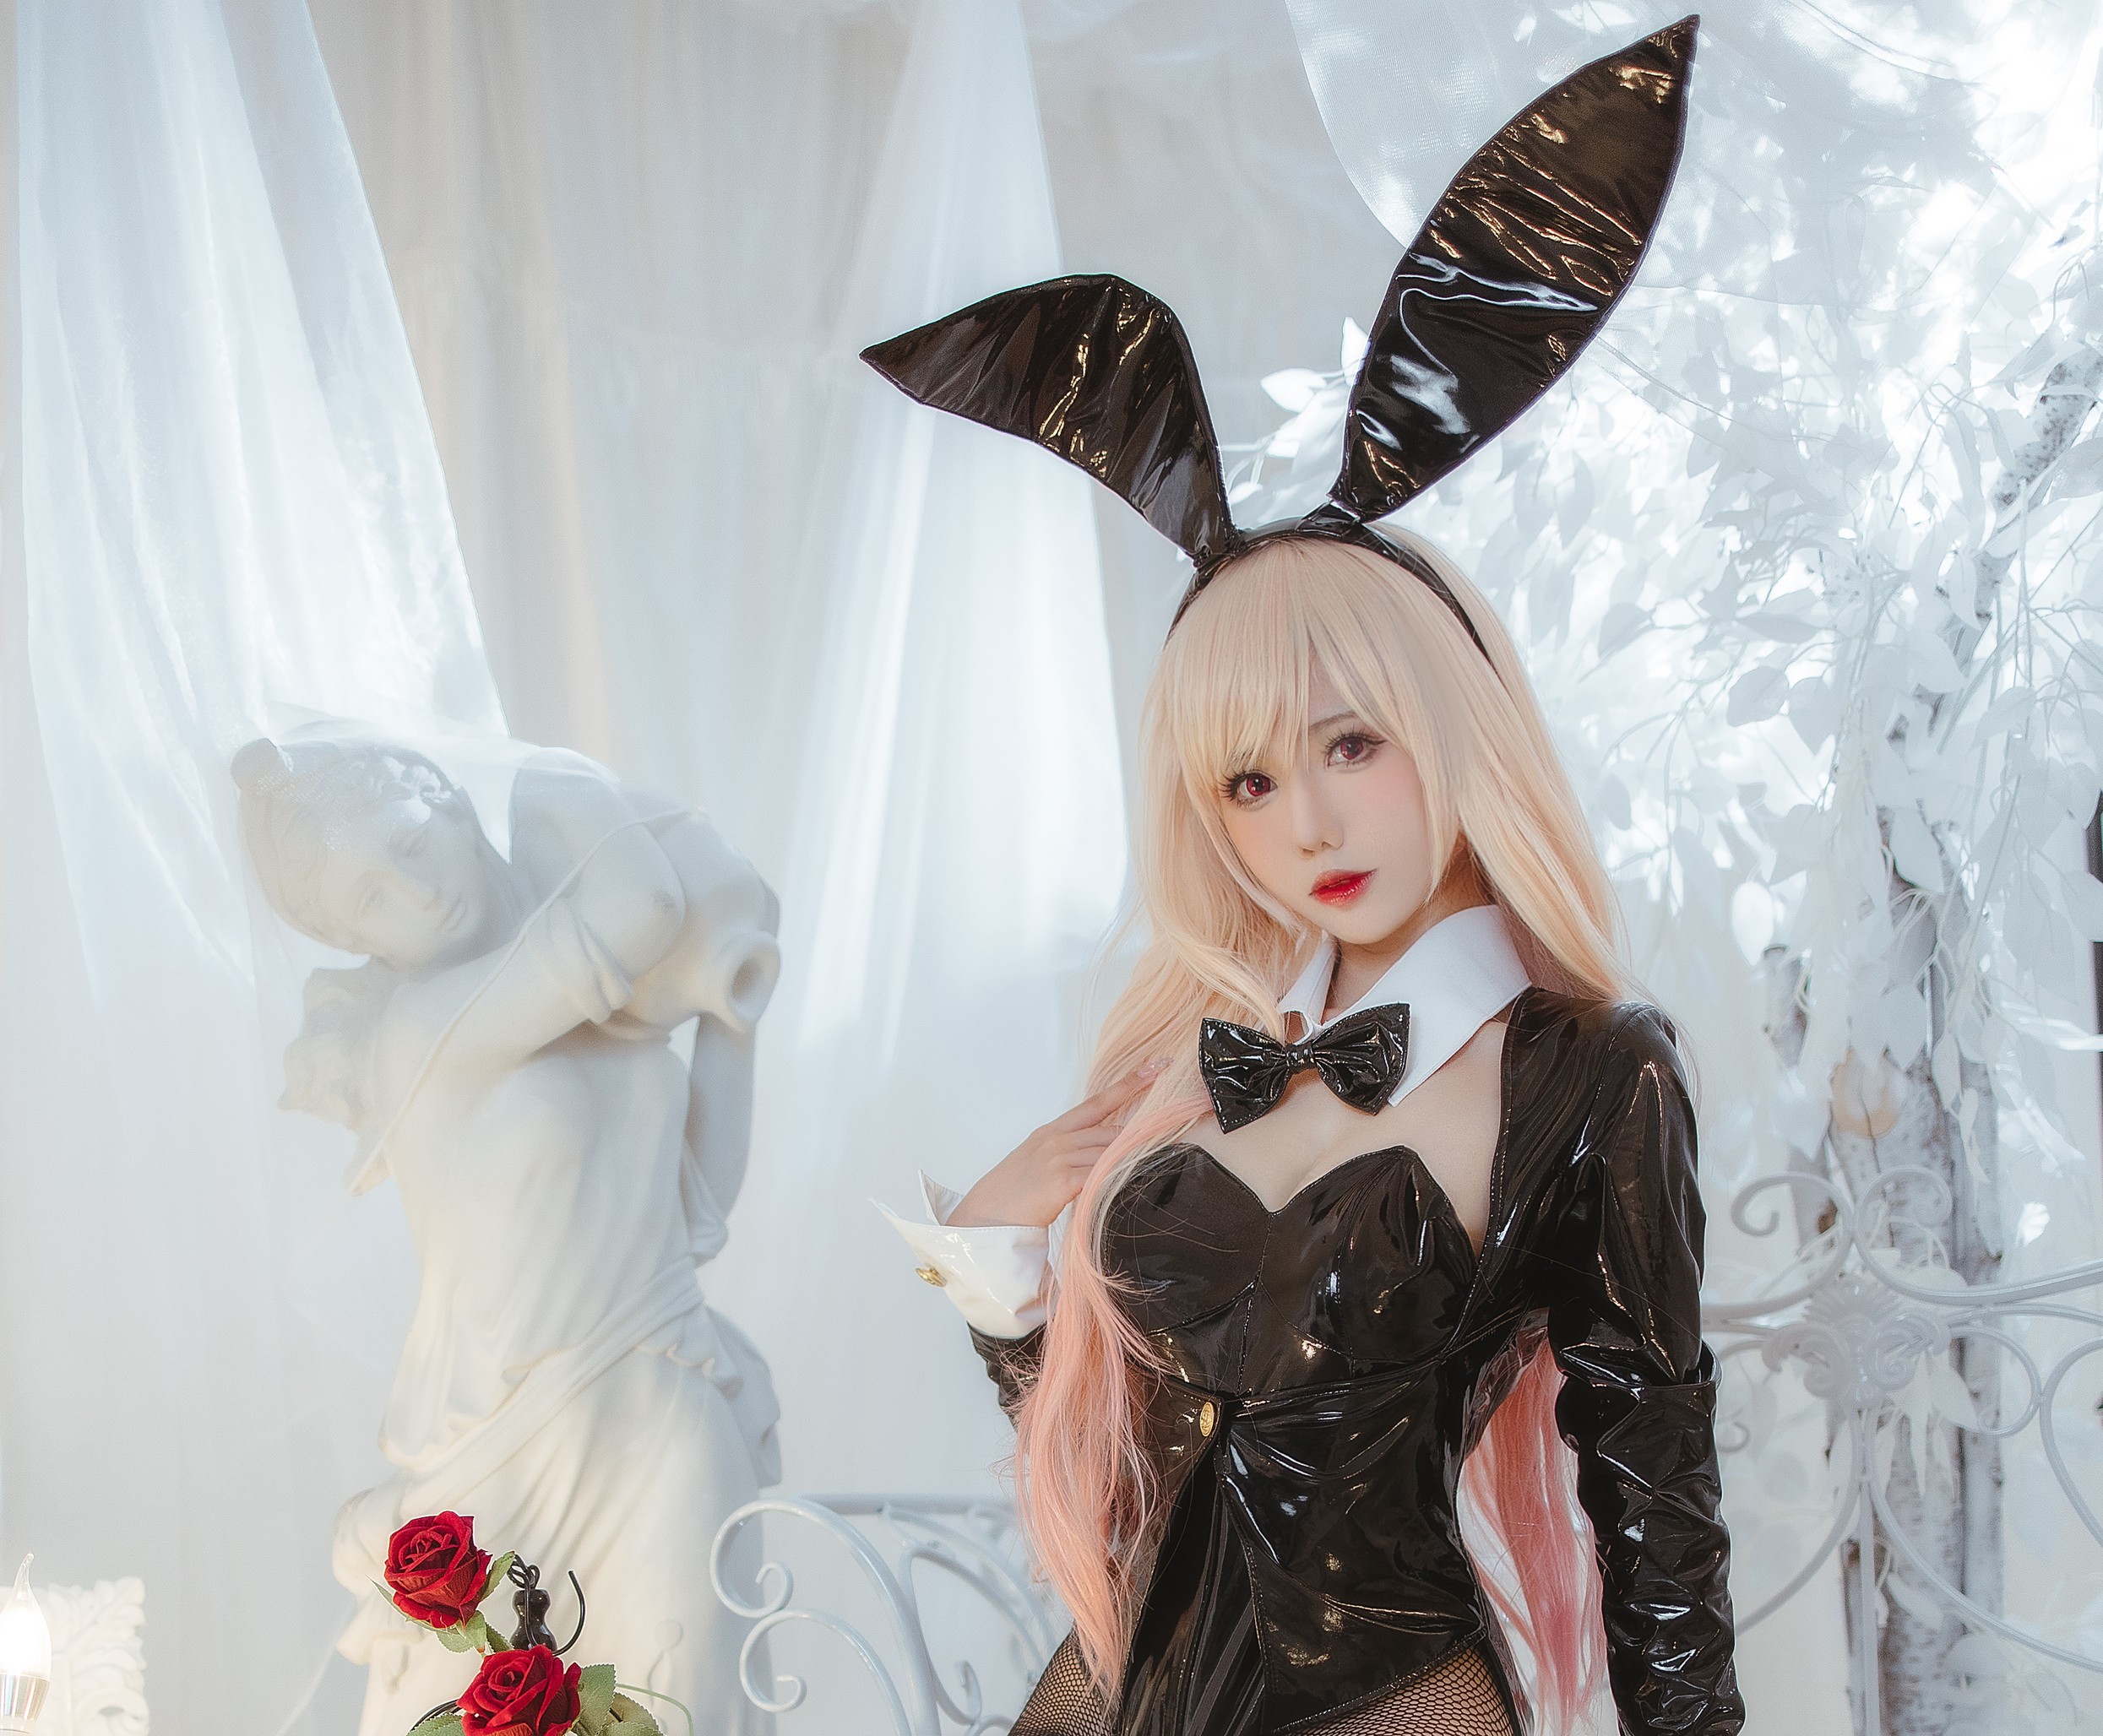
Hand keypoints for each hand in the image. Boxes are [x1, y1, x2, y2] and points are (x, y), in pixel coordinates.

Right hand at [949, 1064, 1162, 1227]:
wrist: (987, 1217)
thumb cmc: (1015, 1194)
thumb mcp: (1040, 1161)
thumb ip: (1071, 1152)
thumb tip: (1104, 1153)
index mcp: (1053, 1131)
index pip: (1098, 1102)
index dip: (1129, 1084)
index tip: (1155, 1067)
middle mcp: (1057, 1139)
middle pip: (1111, 1129)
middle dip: (1142, 1130)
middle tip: (1174, 1123)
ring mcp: (1058, 1158)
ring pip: (1109, 1151)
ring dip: (1135, 1155)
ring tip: (1163, 1154)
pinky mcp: (1061, 1181)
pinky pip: (1099, 1175)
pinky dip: (1117, 1177)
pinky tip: (1134, 1178)